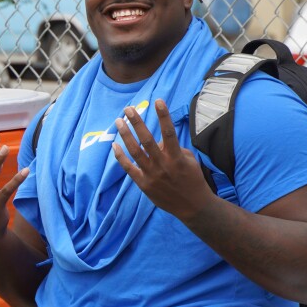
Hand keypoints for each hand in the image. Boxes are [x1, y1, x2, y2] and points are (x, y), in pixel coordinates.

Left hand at [112, 99, 213, 220]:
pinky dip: (120, 157)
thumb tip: (157, 141)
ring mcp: (151, 175)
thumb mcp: (189, 160)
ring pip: (134, 151)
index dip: (163, 115)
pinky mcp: (143, 184)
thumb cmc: (192, 179)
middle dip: (136, 122)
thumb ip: (173, 148)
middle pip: (146, 139)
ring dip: (125, 135)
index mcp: (176, 157)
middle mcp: (163, 164)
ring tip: (118, 121)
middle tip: (128, 109)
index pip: (169, 132)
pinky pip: (129, 168)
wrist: (193, 206)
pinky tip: (114, 145)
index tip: (158, 100)